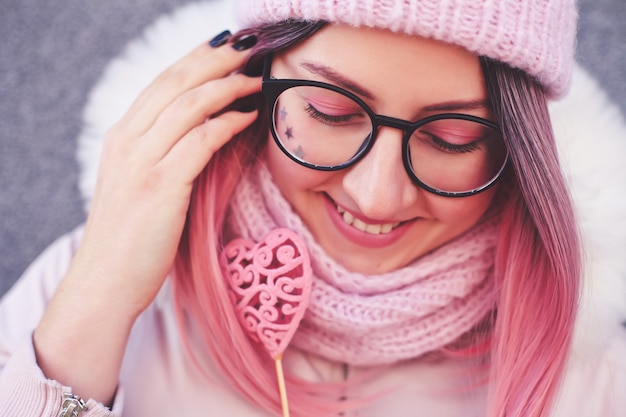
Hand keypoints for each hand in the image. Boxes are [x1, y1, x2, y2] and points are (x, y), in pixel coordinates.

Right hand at [34, 34, 259, 403]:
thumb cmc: (131, 238)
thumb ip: (162, 154)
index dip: (196, 59)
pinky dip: (228, 122)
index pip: (162, 82)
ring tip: (258, 78)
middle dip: (216, 60)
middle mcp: (127, 140)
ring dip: (229, 86)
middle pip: (176, 83)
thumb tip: (205, 131)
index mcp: (122, 137)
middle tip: (249, 48)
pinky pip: (201, 140)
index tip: (227, 47)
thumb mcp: (138, 184)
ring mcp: (141, 162)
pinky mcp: (160, 185)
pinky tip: (249, 116)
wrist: (106, 282)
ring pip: (190, 104)